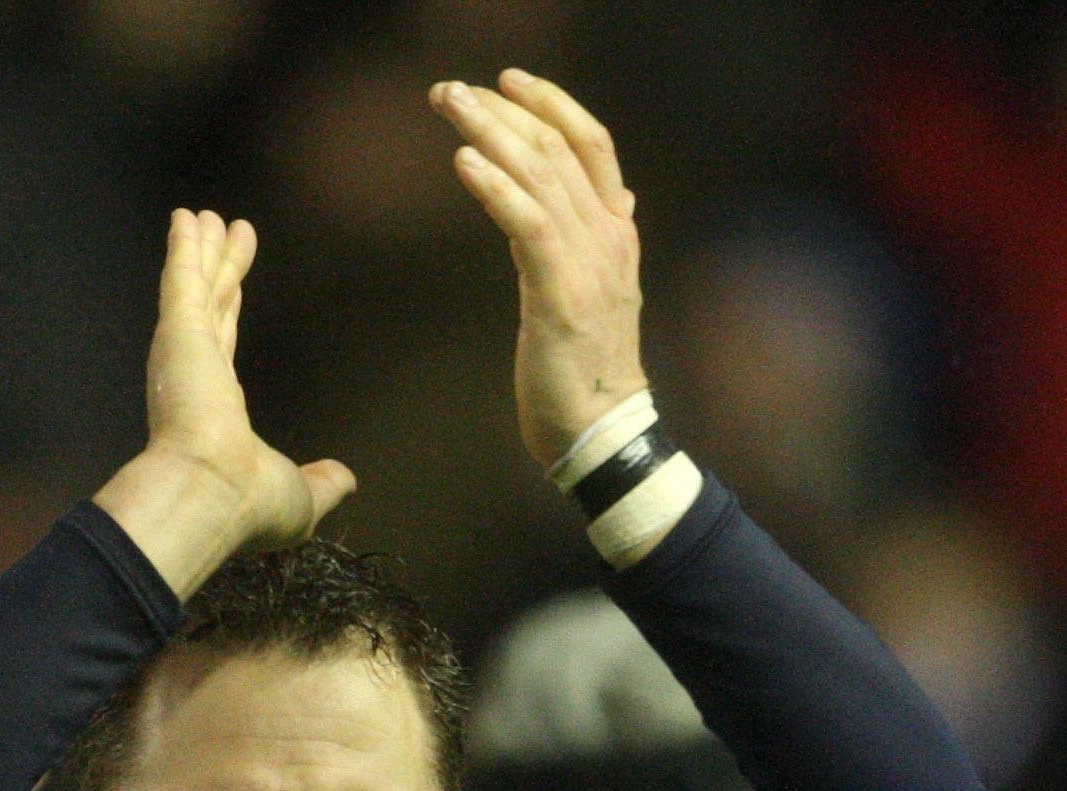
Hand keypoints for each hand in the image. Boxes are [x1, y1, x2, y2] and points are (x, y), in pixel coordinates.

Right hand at [92, 208, 353, 598]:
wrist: (213, 496)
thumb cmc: (252, 502)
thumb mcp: (302, 493)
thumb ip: (322, 481)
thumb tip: (347, 479)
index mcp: (217, 408)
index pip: (225, 343)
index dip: (231, 307)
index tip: (235, 281)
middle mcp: (197, 374)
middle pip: (211, 304)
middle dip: (217, 269)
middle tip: (222, 229)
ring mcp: (185, 349)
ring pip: (198, 285)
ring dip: (202, 249)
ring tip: (205, 215)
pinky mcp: (179, 332)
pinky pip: (183, 277)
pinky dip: (183, 248)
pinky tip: (186, 217)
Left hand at [432, 71, 647, 469]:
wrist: (605, 434)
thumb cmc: (586, 371)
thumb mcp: (593, 294)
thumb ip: (584, 244)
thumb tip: (586, 205)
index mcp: (618, 233)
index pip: (592, 145)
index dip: (552, 104)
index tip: (507, 81)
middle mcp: (609, 238)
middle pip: (557, 148)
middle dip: (501, 109)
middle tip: (449, 89)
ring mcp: (589, 264)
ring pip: (540, 175)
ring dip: (488, 132)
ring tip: (448, 105)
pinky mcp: (561, 295)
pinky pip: (528, 225)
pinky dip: (495, 188)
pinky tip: (464, 163)